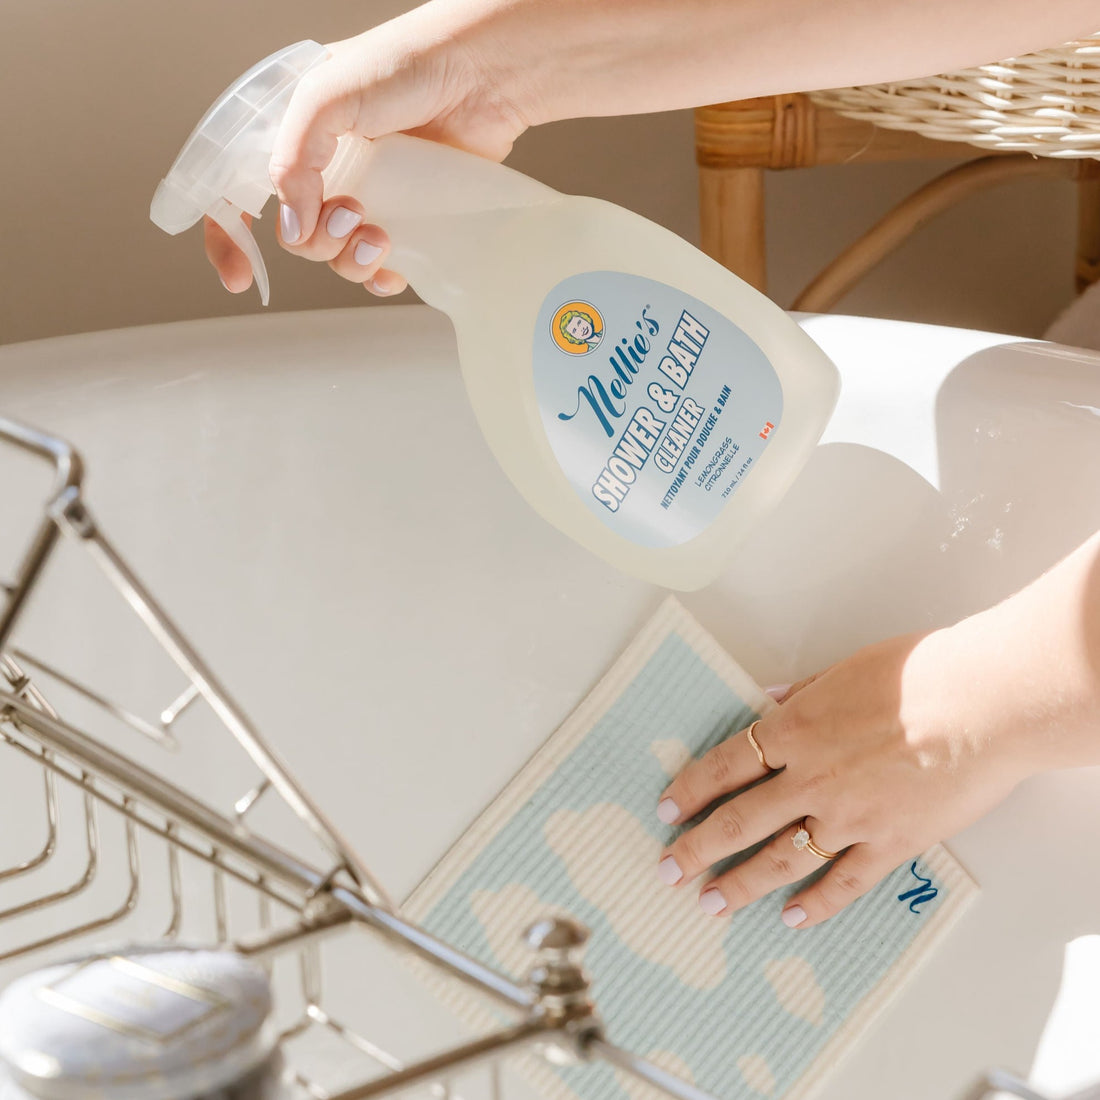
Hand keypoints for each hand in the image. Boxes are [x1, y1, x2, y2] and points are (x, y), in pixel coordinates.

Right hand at [206, 5, 532, 296]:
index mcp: (292, 138)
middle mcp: (326, 170)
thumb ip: (294, 160)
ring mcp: (369, 197)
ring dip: (352, 262)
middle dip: (318, 241)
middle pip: (297, 238)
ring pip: (338, 258)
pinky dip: (381, 277)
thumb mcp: (326, 97)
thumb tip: (291, 228)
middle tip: (352, 213)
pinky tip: (393, 266)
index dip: (229, 238)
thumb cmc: (405, 66)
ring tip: (380, 236)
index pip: (239, 194)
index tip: (240, 276)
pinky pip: (381, 268)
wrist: (482, 74)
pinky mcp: (409, 217)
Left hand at [655, 529, 1099, 927]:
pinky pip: (844, 882)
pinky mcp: (890, 843)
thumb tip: (770, 699)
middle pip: (739, 820)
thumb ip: (804, 692)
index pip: (725, 766)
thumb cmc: (918, 673)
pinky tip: (792, 918)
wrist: (981, 704)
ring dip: (741, 884)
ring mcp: (848, 817)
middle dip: (697, 848)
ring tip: (711, 903)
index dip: (690, 790)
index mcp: (795, 730)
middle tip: (669, 870)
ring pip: (781, 859)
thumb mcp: (845, 670)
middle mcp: (811, 779)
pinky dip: (816, 904)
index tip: (665, 810)